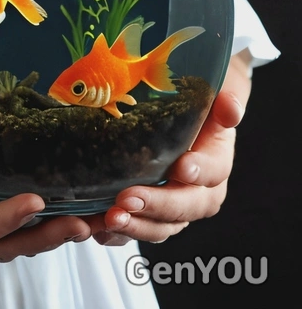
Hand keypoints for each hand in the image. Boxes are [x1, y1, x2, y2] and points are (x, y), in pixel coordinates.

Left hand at [85, 51, 251, 245]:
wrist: (181, 113)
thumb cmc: (196, 101)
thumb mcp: (214, 92)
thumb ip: (226, 99)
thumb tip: (230, 106)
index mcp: (216, 161)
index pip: (214, 171)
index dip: (200, 171)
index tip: (181, 167)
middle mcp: (198, 191)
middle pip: (184, 208)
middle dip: (157, 206)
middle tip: (127, 200)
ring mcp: (173, 205)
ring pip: (160, 226)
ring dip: (135, 226)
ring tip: (109, 218)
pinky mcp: (148, 212)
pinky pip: (136, 228)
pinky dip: (117, 233)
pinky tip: (96, 227)